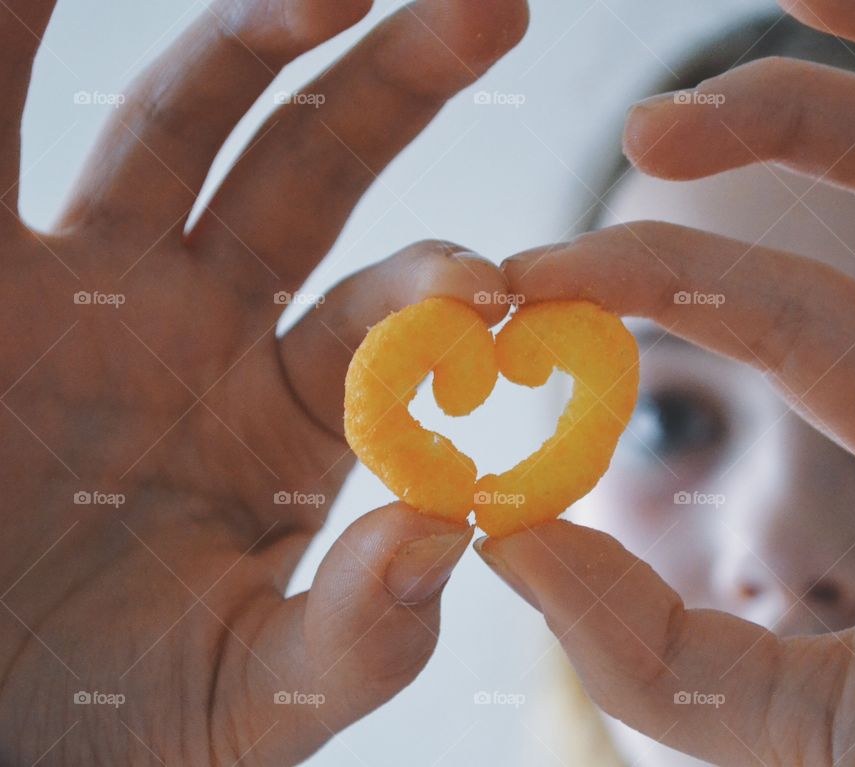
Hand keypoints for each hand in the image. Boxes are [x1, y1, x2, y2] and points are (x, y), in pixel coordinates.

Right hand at [0, 1, 526, 763]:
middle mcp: (198, 327)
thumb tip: (452, 534)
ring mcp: (89, 287)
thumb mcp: (248, 698)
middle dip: (397, 87)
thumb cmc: (108, 723)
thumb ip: (357, 635)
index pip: (387, 319)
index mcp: (284, 417)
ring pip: (183, 124)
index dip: (438, 289)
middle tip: (495, 8)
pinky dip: (24, 40)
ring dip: (257, 38)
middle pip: (314, 174)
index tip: (489, 283)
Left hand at [481, 2, 854, 763]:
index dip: (638, 286)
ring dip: (797, 93)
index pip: (766, 320)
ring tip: (656, 111)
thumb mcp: (826, 724)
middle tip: (589, 184)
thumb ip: (660, 658)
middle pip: (843, 217)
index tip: (521, 283)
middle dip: (705, 185)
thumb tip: (507, 547)